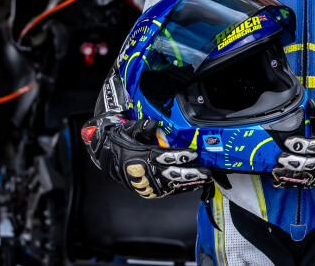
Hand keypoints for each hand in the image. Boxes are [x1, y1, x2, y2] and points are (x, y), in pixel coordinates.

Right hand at [83, 116, 209, 198]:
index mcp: (143, 156)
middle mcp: (147, 172)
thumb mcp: (128, 130)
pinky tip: (195, 186)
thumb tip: (154, 124)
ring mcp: (150, 183)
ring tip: (205, 180)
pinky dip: (183, 189)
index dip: (180, 156)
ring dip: (190, 182)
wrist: (109, 161)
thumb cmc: (121, 144)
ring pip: (173, 184)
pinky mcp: (151, 191)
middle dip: (190, 172)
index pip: (165, 156)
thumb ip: (142, 126)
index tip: (193, 154)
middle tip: (206, 171)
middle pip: (172, 173)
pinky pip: (169, 191)